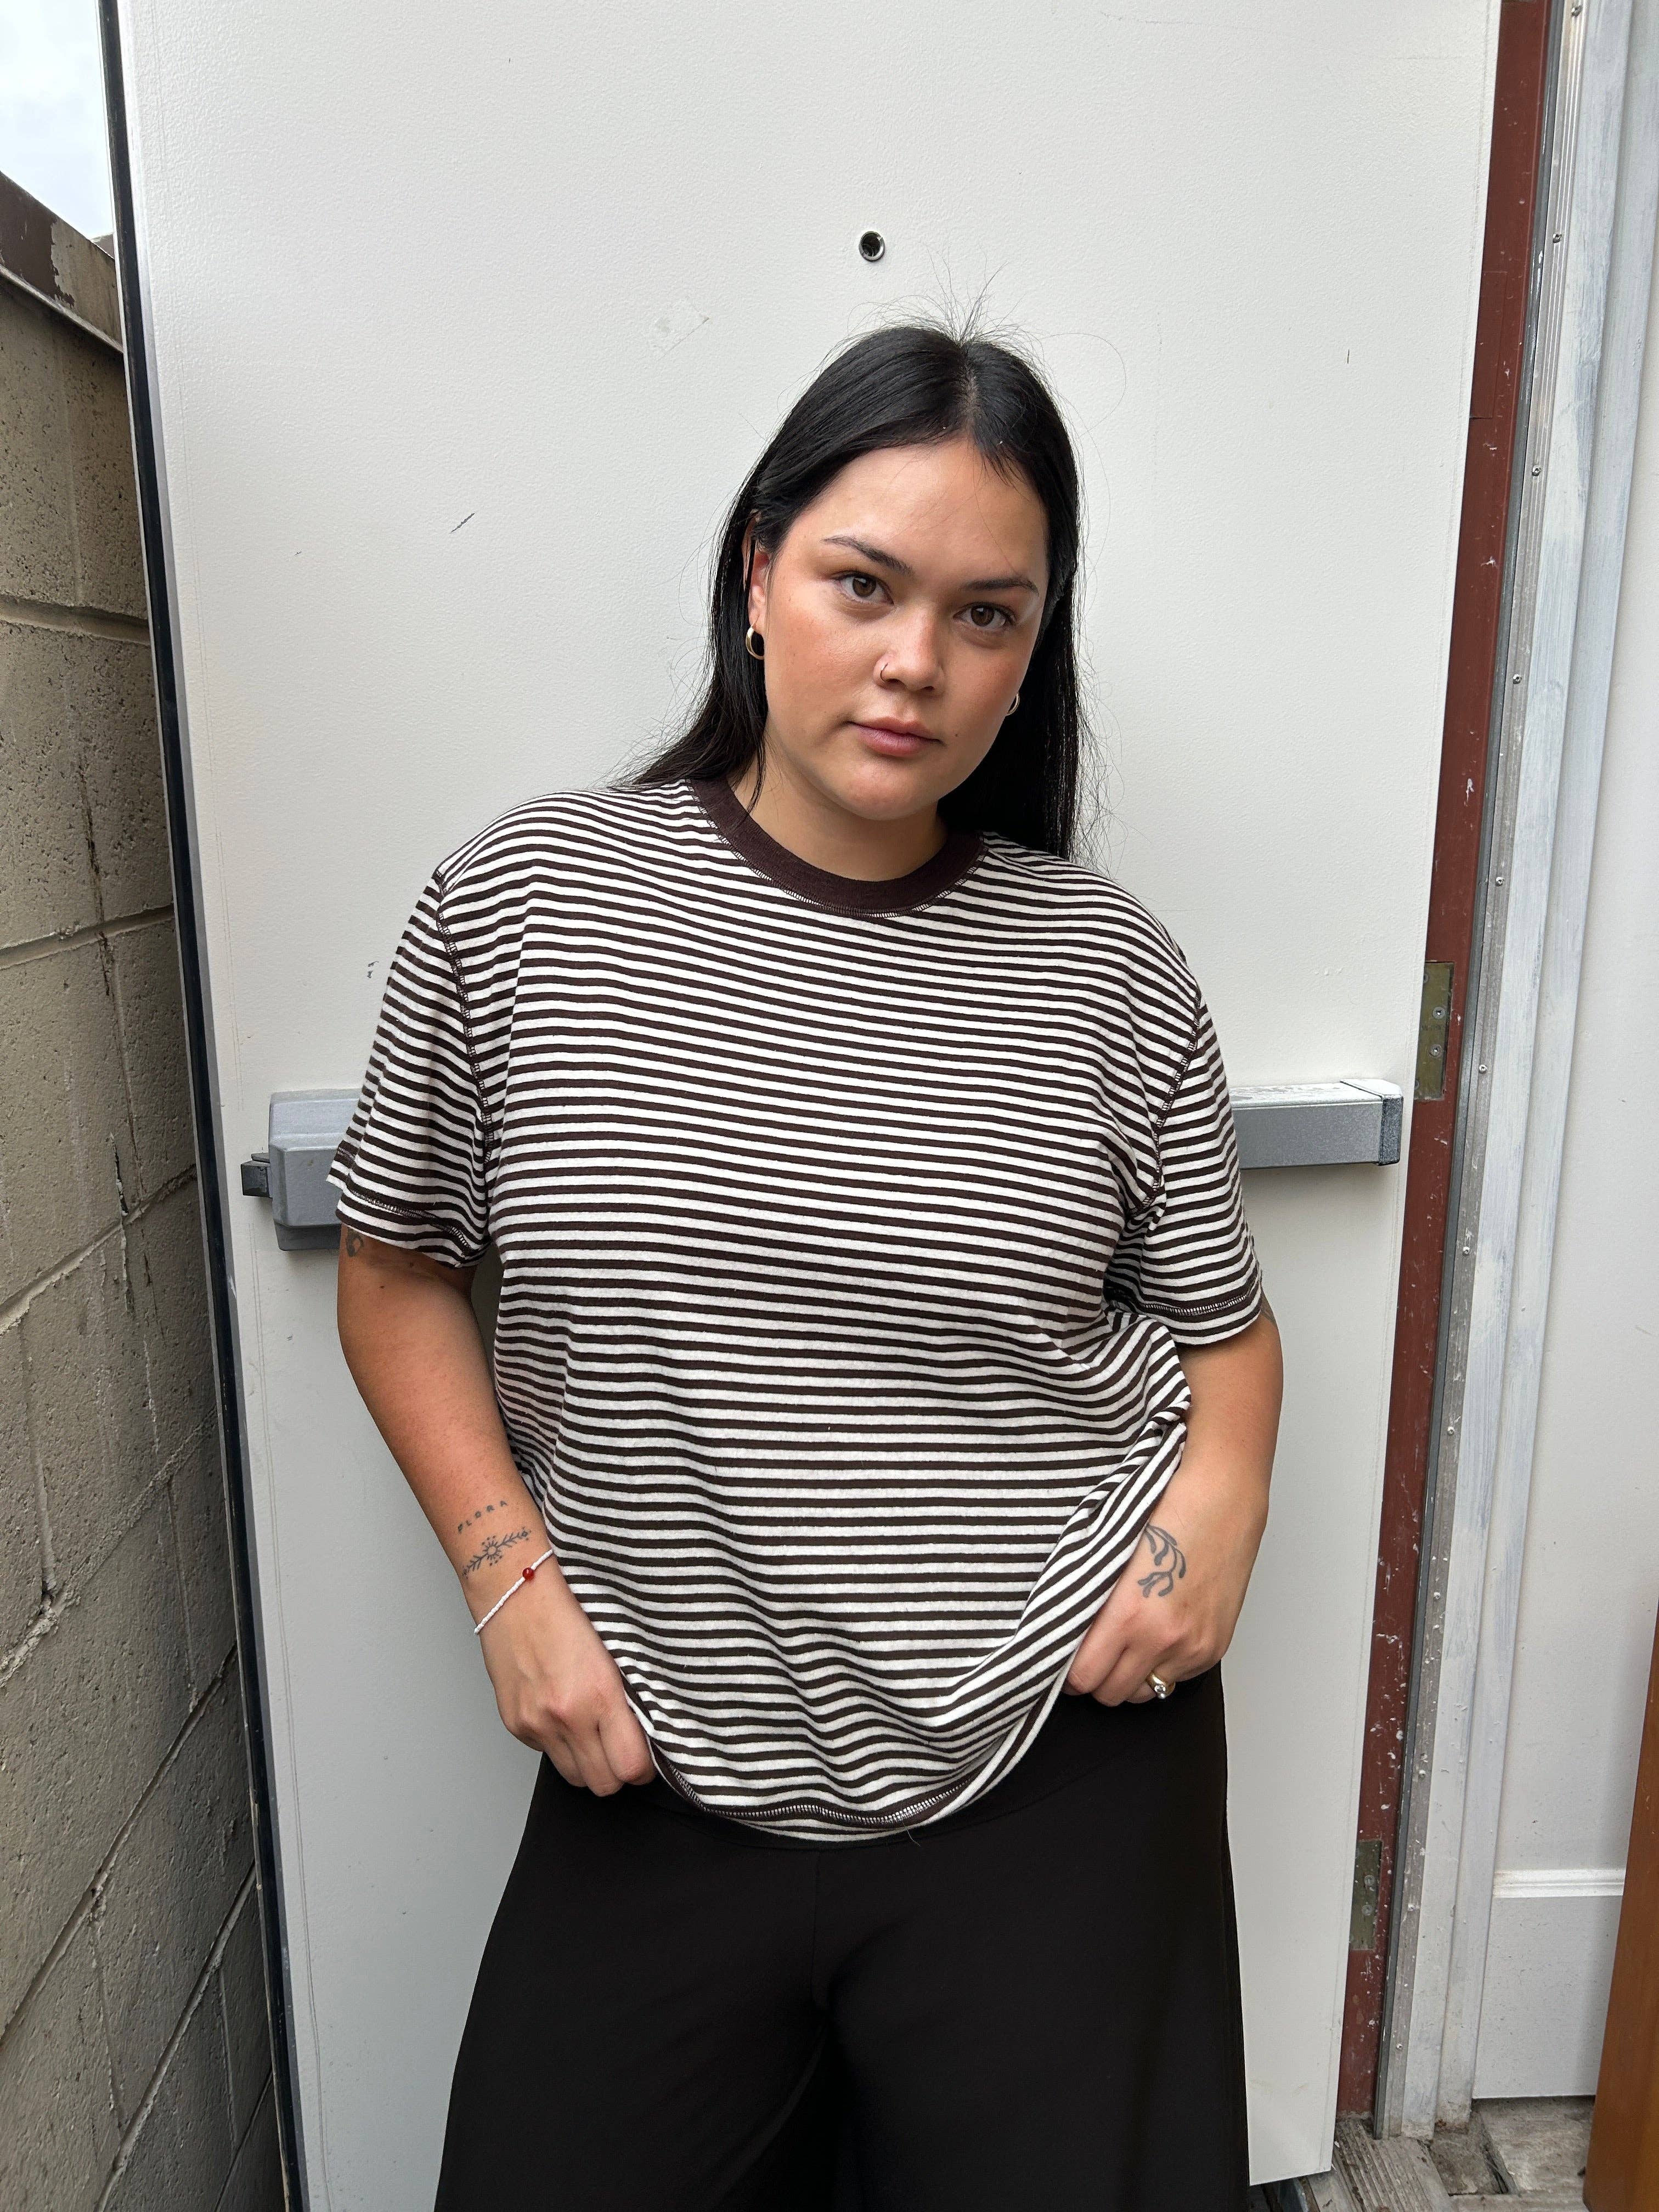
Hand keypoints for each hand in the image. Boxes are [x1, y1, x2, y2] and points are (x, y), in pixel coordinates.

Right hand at [477, 1565, 655, 1792]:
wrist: (515, 1592)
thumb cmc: (567, 1610)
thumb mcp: (613, 1652)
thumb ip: (625, 1698)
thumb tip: (642, 1736)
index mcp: (600, 1694)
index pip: (630, 1766)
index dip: (643, 1770)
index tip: (646, 1761)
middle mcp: (566, 1716)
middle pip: (602, 1784)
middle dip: (617, 1774)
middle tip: (622, 1752)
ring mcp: (536, 1724)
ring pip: (573, 1777)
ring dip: (588, 1765)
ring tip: (592, 1736)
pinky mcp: (515, 1725)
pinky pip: (547, 1755)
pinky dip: (559, 1744)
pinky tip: (562, 1714)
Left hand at [1063, 1452, 1268, 1705]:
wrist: (1223, 1498)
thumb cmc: (1166, 1512)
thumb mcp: (1111, 1555)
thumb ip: (1091, 1603)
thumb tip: (1067, 1637)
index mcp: (1129, 1614)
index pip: (1084, 1676)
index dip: (1069, 1673)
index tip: (1065, 1660)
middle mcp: (1163, 1639)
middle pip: (1112, 1693)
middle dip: (1097, 1678)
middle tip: (1092, 1654)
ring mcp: (1193, 1647)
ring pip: (1146, 1693)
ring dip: (1131, 1677)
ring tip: (1126, 1645)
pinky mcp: (1214, 1648)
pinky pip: (1177, 1679)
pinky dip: (1163, 1666)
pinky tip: (1160, 1633)